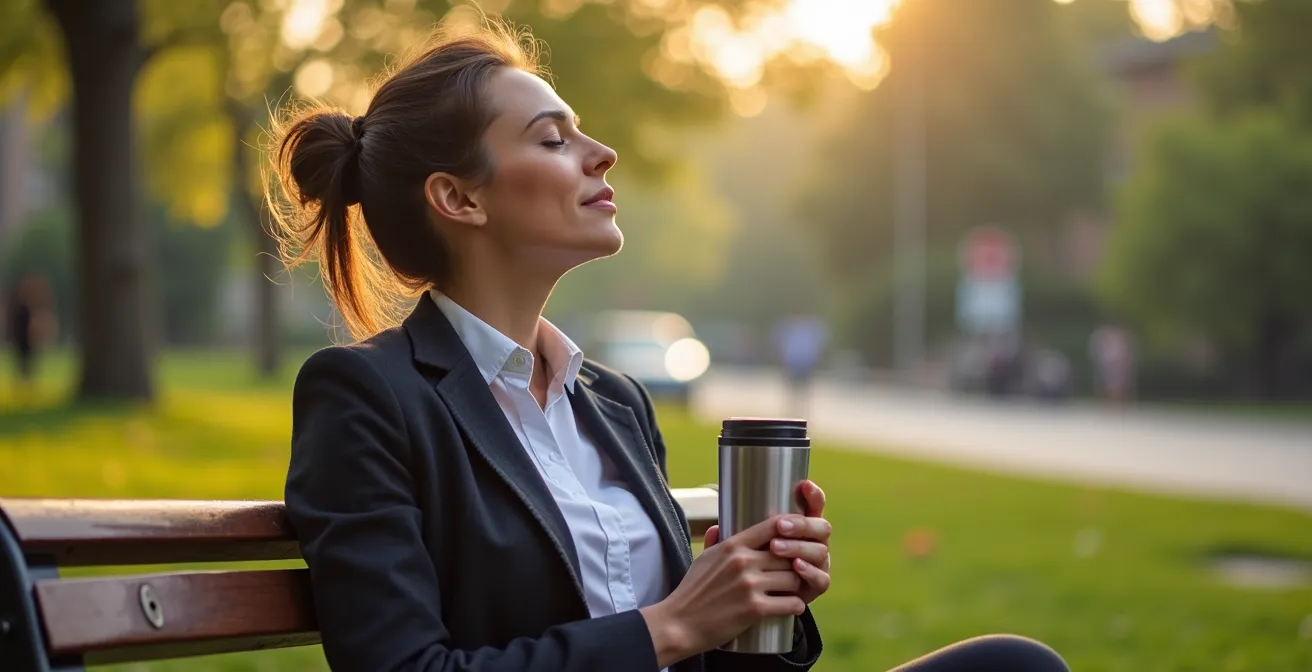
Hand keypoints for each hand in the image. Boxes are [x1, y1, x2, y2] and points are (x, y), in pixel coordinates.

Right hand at [703, 480, 830, 604]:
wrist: (679, 623)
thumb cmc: (691, 591)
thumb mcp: (702, 559)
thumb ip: (714, 542)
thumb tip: (717, 527)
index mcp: (732, 545)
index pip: (772, 526)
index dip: (791, 530)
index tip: (797, 538)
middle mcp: (743, 561)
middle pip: (789, 554)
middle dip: (795, 564)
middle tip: (796, 572)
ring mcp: (750, 584)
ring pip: (793, 578)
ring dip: (797, 586)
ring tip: (794, 591)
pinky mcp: (755, 609)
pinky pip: (791, 603)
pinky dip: (796, 606)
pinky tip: (793, 607)